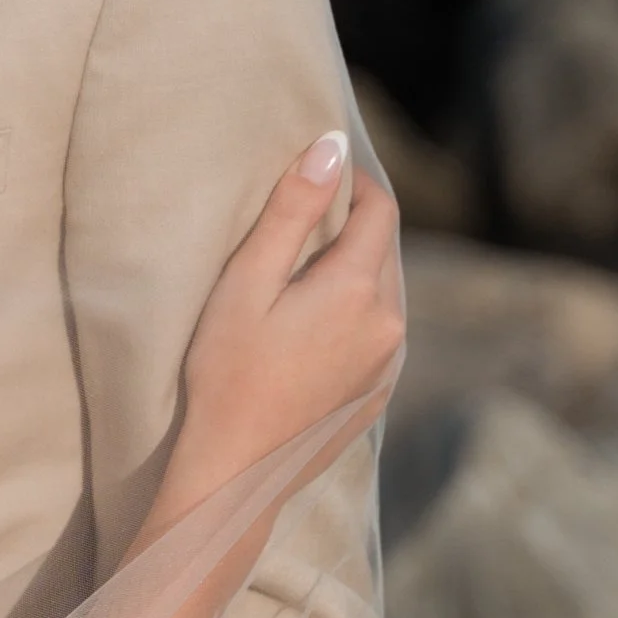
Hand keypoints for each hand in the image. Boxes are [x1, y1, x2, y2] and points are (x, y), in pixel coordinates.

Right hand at [168, 132, 402, 516]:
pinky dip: (357, 313)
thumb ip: (293, 209)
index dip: (354, 183)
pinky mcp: (378, 393)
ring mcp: (390, 364)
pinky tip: (313, 328)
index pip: (380, 210)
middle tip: (305, 221)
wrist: (235, 470)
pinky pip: (381, 333)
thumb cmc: (227, 370)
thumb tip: (332, 147)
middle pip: (386, 250)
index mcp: (358, 289)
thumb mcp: (247, 281)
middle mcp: (390, 324)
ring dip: (356, 271)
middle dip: (355, 226)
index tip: (323, 174)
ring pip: (386, 292)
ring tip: (304, 275)